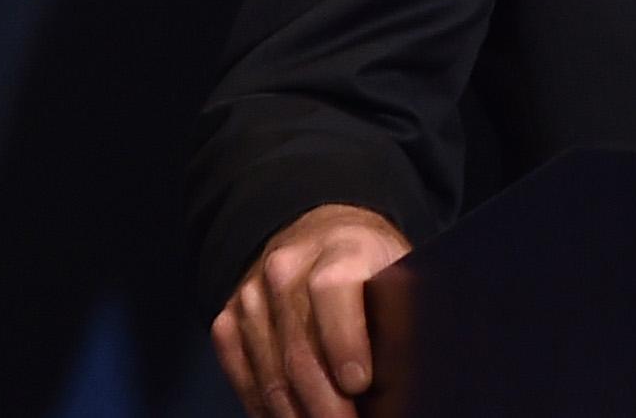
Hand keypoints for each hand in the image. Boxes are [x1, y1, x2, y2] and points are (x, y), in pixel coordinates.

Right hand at [212, 203, 411, 417]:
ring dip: (297, 414)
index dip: (345, 341)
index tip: (359, 384)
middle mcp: (287, 268)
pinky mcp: (228, 320)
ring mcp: (252, 295)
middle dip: (326, 403)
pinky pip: (242, 378)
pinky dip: (267, 408)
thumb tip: (407, 368)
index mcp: (339, 248)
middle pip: (299, 349)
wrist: (318, 236)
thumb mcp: (396, 269)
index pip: (332, 290)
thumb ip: (400, 309)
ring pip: (270, 374)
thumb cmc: (368, 265)